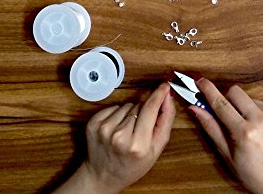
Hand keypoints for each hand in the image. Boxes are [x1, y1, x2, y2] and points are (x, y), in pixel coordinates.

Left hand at [55, 82, 175, 193]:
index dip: (159, 94)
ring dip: (129, 114)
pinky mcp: (94, 123)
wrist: (103, 176)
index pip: (151, 108)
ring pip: (127, 105)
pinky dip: (117, 114)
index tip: (164, 86)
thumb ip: (165, 121)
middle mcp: (119, 136)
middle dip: (143, 112)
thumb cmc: (131, 165)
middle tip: (140, 130)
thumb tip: (168, 97)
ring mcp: (104, 129)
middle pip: (139, 105)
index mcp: (137, 145)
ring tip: (126, 132)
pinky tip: (116, 129)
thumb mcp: (156, 149)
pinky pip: (114, 107)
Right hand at [189, 79, 262, 193]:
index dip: (207, 90)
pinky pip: (255, 101)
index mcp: (244, 132)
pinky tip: (249, 124)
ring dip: (236, 103)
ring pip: (244, 95)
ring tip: (237, 123)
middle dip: (223, 97)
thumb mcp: (226, 155)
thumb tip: (196, 109)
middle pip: (234, 91)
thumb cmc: (254, 173)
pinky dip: (248, 108)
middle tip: (219, 111)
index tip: (199, 81)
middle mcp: (258, 119)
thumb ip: (210, 127)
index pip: (221, 103)